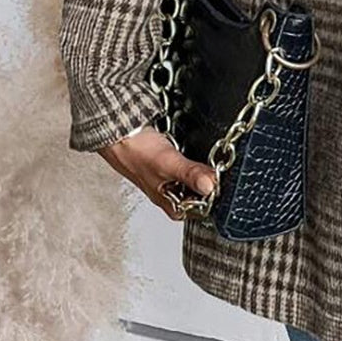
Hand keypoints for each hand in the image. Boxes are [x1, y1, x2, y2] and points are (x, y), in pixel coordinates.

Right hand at [96, 127, 216, 221]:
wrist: (118, 130)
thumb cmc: (135, 151)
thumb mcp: (168, 163)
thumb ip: (190, 174)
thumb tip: (211, 186)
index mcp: (171, 204)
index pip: (204, 209)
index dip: (216, 195)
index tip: (223, 180)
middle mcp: (173, 194)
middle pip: (205, 193)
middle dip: (213, 179)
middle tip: (216, 166)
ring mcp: (173, 179)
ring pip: (199, 178)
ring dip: (205, 167)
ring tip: (206, 158)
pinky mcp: (172, 164)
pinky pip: (192, 165)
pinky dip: (197, 158)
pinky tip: (196, 151)